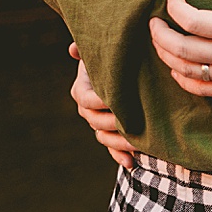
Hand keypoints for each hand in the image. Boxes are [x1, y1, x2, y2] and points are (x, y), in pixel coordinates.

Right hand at [68, 42, 135, 168]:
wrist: (130, 70)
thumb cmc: (117, 57)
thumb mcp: (107, 50)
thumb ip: (90, 48)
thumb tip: (73, 49)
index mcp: (82, 89)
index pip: (87, 99)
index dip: (101, 100)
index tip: (116, 99)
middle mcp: (87, 109)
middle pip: (96, 121)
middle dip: (114, 123)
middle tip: (133, 122)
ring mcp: (99, 123)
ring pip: (104, 137)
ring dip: (119, 142)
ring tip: (138, 144)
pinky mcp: (112, 134)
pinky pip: (112, 149)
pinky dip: (119, 156)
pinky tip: (130, 163)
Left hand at [151, 0, 211, 98]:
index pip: (193, 21)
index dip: (176, 9)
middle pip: (180, 48)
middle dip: (160, 34)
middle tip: (154, 22)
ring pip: (185, 70)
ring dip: (166, 55)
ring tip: (161, 41)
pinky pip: (200, 89)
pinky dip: (181, 79)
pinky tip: (177, 67)